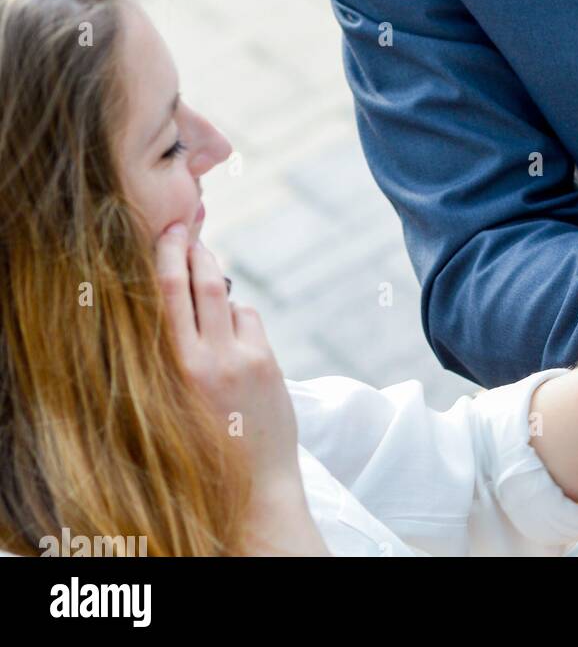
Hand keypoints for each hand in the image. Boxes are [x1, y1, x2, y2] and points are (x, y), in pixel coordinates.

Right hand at [155, 222, 300, 494]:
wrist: (253, 490)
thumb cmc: (202, 450)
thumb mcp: (170, 405)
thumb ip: (171, 359)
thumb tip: (173, 311)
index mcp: (176, 370)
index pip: (170, 295)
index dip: (170, 255)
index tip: (168, 232)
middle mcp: (209, 359)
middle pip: (203, 282)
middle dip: (195, 250)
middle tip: (185, 230)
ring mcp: (242, 358)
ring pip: (228, 297)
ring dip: (216, 283)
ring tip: (205, 273)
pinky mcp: (267, 362)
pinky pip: (249, 320)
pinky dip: (238, 316)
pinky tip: (230, 329)